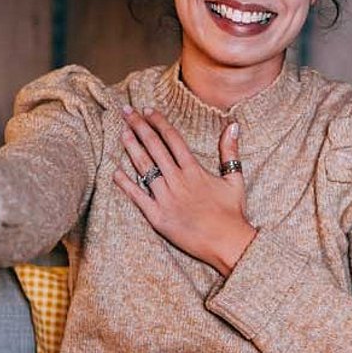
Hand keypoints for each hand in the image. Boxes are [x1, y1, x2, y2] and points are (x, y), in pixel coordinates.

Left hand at [113, 107, 256, 275]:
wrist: (227, 242)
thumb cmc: (232, 212)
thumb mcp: (235, 179)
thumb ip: (230, 151)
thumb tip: (233, 126)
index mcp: (194, 170)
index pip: (172, 139)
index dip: (159, 122)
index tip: (147, 110)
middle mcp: (178, 180)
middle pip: (155, 148)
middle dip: (139, 127)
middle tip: (126, 112)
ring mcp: (166, 198)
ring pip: (144, 168)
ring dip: (132, 148)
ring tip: (122, 133)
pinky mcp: (158, 216)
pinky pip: (138, 197)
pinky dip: (126, 183)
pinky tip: (116, 171)